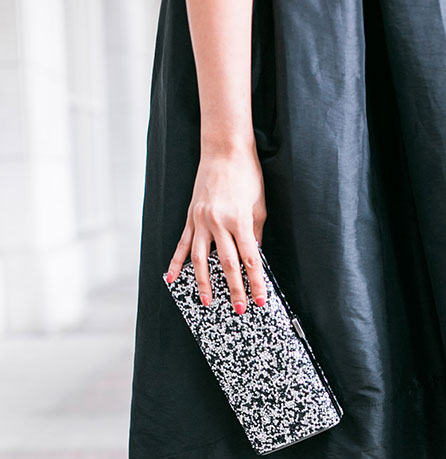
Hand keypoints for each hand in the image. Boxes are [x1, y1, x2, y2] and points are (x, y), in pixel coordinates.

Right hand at [164, 143, 267, 311]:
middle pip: (227, 264)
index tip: (259, 300)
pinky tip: (173, 279)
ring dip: (204, 283)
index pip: (250, 260)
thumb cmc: (246, 175)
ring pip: (200, 259)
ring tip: (208, 301)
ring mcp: (201, 220)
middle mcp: (218, 223)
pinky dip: (177, 263)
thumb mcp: (259, 206)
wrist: (224, 150)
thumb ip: (255, 233)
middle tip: (239, 309)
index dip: (255, 283)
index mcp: (239, 221)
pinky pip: (182, 244)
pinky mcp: (191, 217)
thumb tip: (254, 256)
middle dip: (234, 289)